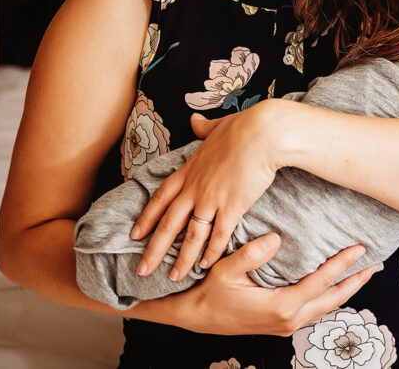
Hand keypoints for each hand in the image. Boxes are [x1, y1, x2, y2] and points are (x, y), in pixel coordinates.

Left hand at [130, 101, 285, 278]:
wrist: (264, 133)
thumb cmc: (244, 127)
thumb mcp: (218, 126)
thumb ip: (204, 128)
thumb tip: (194, 120)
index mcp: (190, 169)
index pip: (161, 198)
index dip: (147, 217)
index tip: (135, 235)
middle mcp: (195, 187)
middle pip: (169, 223)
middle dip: (154, 249)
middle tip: (142, 269)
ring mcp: (212, 198)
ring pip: (191, 235)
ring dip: (182, 258)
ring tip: (174, 277)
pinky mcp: (232, 206)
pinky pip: (219, 235)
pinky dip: (211, 252)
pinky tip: (206, 266)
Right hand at [175, 233, 379, 335]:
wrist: (197, 317)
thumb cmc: (210, 292)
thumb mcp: (226, 270)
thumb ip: (251, 254)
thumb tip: (276, 238)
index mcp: (281, 306)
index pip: (321, 282)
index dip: (342, 264)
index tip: (358, 248)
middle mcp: (289, 319)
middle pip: (334, 299)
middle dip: (356, 280)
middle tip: (375, 263)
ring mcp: (287, 325)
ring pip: (327, 307)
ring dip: (347, 289)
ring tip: (364, 272)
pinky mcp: (283, 323)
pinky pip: (316, 310)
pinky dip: (331, 296)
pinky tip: (336, 286)